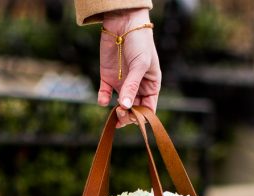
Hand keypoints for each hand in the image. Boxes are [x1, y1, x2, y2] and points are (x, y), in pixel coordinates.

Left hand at [97, 8, 161, 127]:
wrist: (123, 23)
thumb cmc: (139, 41)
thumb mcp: (140, 64)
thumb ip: (133, 86)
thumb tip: (126, 106)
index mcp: (150, 85)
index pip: (148, 108)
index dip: (142, 116)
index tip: (134, 115)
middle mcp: (136, 87)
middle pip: (133, 110)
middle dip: (128, 115)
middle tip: (122, 111)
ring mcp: (122, 84)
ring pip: (119, 106)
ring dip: (117, 112)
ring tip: (115, 109)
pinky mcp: (107, 79)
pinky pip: (104, 95)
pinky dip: (103, 100)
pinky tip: (103, 100)